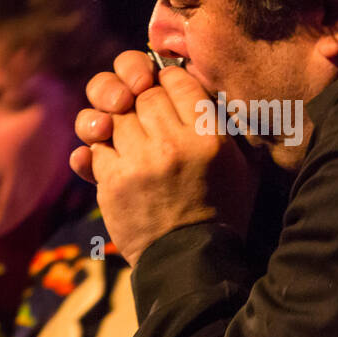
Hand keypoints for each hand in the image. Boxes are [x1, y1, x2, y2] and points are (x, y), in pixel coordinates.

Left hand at [72, 61, 258, 265]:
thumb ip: (228, 126)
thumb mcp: (242, 166)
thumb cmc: (222, 210)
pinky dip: (100, 148)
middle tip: (143, 107)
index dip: (166, 77)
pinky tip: (115, 157)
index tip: (164, 86)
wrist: (191, 259)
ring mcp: (140, 163)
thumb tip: (209, 88)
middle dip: (140, 96)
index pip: (177, 80)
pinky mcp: (113, 182)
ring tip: (127, 133)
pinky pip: (95, 147)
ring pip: (114, 115)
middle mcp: (173, 144)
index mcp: (208, 136)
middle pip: (143, 93)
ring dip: (117, 120)